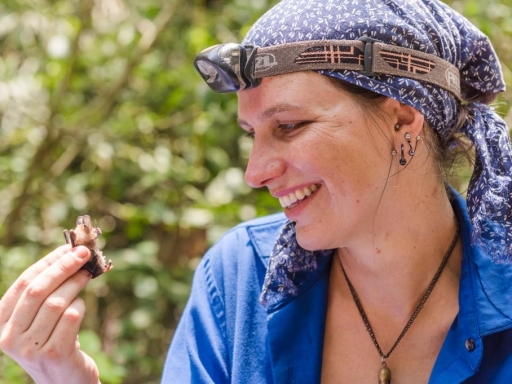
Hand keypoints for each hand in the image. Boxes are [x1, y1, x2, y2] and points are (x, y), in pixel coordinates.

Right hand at [0, 245, 99, 383]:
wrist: (65, 380)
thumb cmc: (54, 340)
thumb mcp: (39, 318)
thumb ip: (46, 291)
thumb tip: (69, 252)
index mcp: (1, 323)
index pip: (24, 284)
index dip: (47, 262)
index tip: (68, 247)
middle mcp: (10, 337)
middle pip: (38, 290)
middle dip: (63, 267)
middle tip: (84, 254)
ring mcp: (31, 348)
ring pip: (56, 303)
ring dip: (75, 284)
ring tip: (87, 275)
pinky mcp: (55, 354)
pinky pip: (71, 317)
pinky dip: (80, 305)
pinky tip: (81, 305)